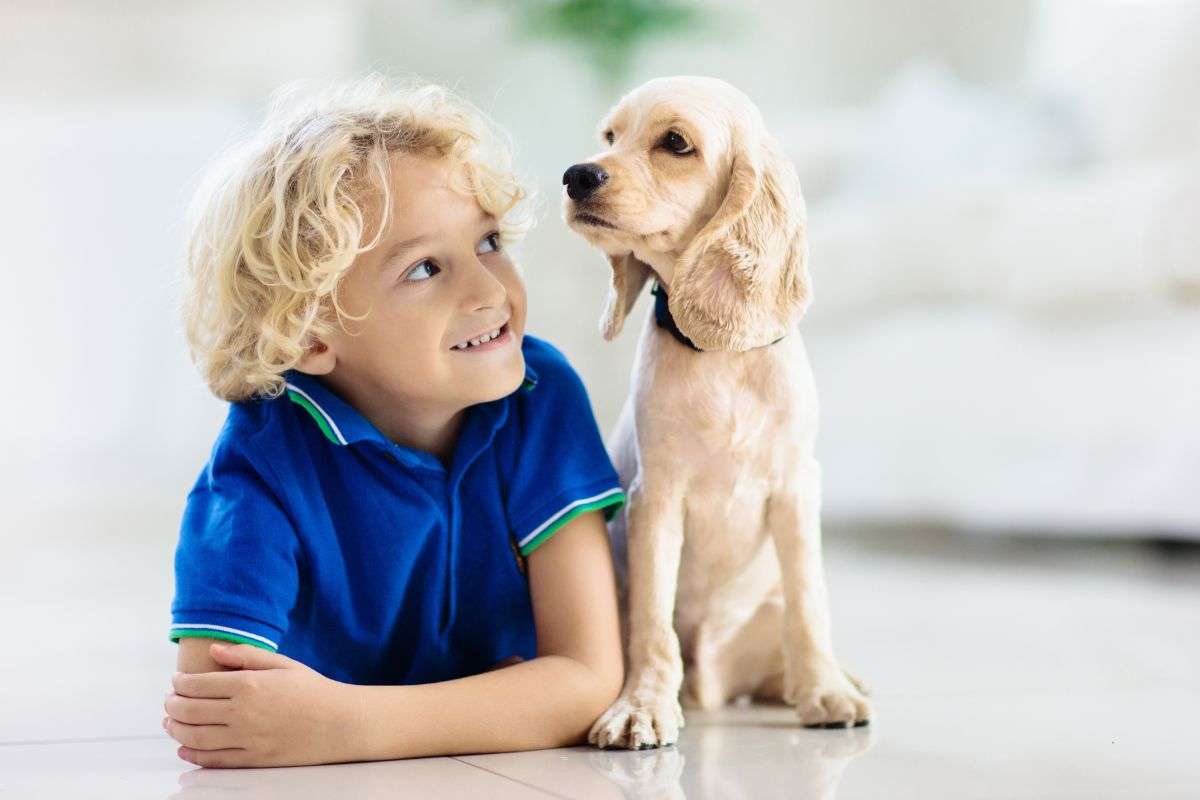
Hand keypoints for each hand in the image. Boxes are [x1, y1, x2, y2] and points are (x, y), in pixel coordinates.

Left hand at [164, 641, 363, 767]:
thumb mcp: (283, 664)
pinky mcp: (252, 759)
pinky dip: (192, 754)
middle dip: (172, 705)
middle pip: (190, 711)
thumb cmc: (313, 690)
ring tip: (170, 723)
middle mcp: (242, 712)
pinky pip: (212, 760)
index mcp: (249, 684)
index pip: (198, 684)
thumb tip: (214, 649)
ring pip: (194, 737)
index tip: (175, 681)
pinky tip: (185, 747)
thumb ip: (246, 656)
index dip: (180, 683)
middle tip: (169, 701)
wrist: (339, 723)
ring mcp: (245, 738)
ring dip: (175, 729)